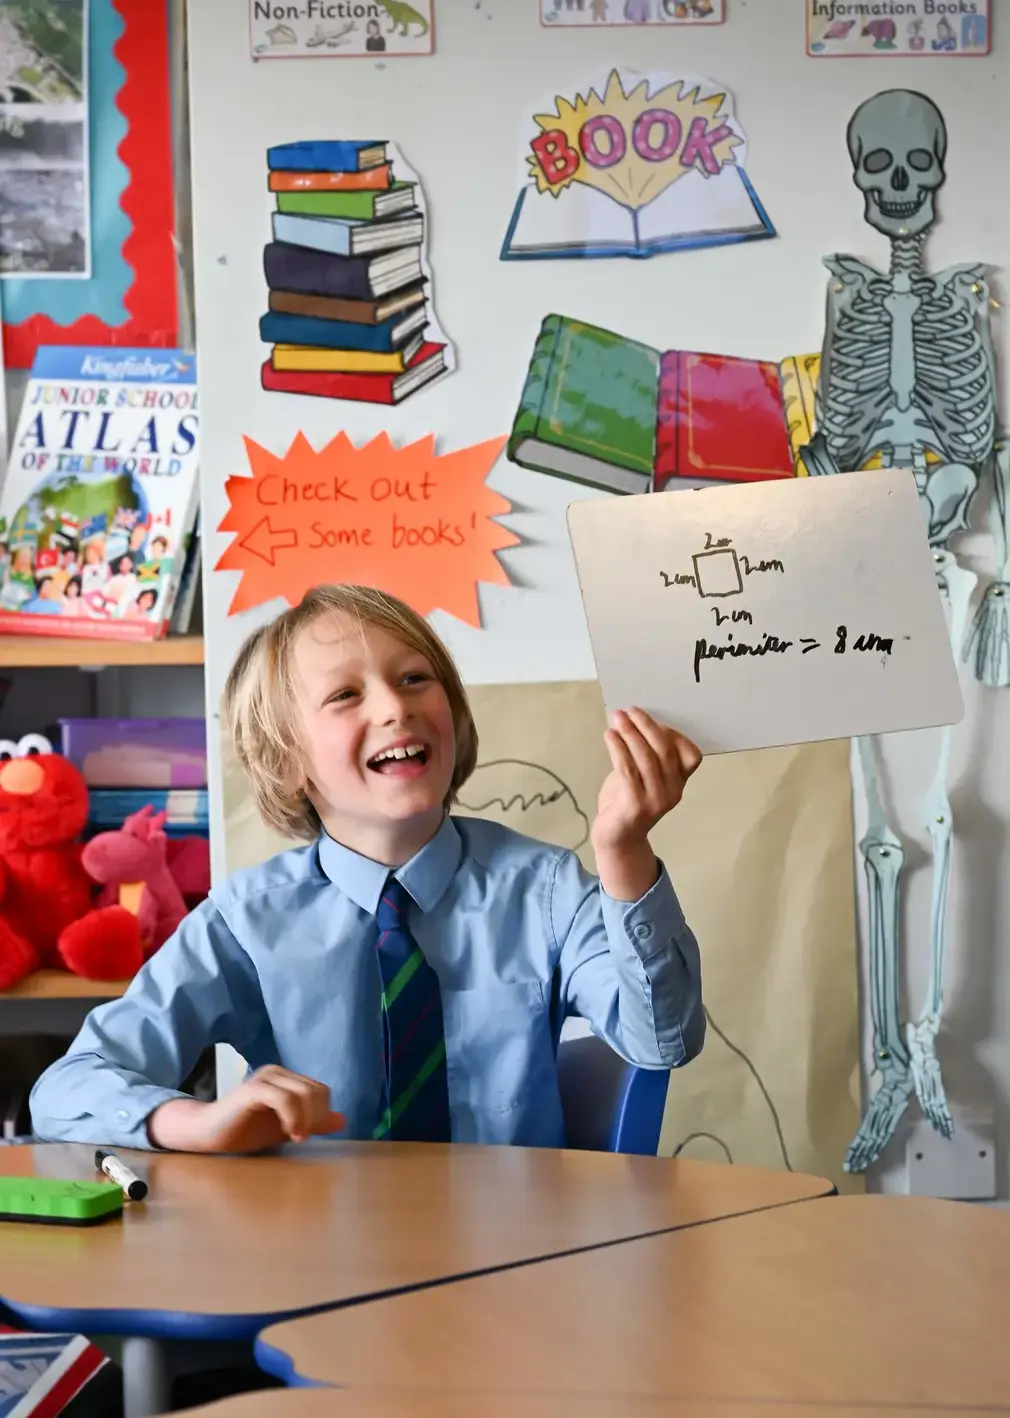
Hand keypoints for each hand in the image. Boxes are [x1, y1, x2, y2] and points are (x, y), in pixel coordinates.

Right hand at [147, 1065, 344, 1153]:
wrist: (208, 1134)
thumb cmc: (246, 1131)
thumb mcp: (286, 1128)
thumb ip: (312, 1123)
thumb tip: (342, 1120)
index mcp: (287, 1079)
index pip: (321, 1090)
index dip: (321, 1114)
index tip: (308, 1135)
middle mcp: (277, 1073)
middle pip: (316, 1091)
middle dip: (316, 1117)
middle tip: (302, 1138)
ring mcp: (265, 1079)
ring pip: (303, 1093)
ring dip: (306, 1119)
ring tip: (296, 1137)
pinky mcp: (253, 1090)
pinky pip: (284, 1098)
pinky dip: (293, 1117)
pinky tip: (290, 1134)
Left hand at [591, 708, 701, 901]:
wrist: (616, 838)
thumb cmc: (627, 801)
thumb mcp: (643, 775)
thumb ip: (646, 755)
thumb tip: (637, 721)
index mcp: (679, 783)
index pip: (691, 755)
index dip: (674, 734)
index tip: (651, 721)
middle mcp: (673, 791)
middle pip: (665, 750)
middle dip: (647, 726)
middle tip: (629, 710)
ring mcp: (656, 800)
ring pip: (646, 757)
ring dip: (630, 733)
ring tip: (617, 718)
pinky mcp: (635, 805)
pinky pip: (628, 769)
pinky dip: (618, 748)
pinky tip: (610, 736)